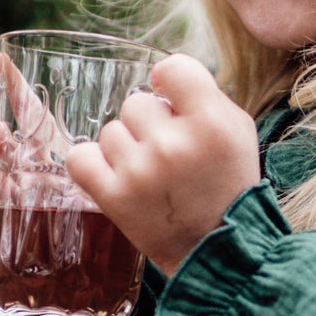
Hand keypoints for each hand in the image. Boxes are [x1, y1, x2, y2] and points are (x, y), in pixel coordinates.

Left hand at [66, 53, 261, 278]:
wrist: (217, 248)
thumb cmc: (227, 183)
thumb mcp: (236, 130)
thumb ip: (202, 94)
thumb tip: (159, 74)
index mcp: (211, 123)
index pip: (173, 68)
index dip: (169, 81)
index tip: (172, 99)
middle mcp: (173, 145)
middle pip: (136, 102)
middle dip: (149, 124)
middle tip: (168, 153)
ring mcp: (140, 172)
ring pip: (110, 131)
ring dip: (126, 148)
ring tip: (150, 173)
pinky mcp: (114, 198)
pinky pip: (80, 157)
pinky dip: (93, 164)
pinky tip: (114, 174)